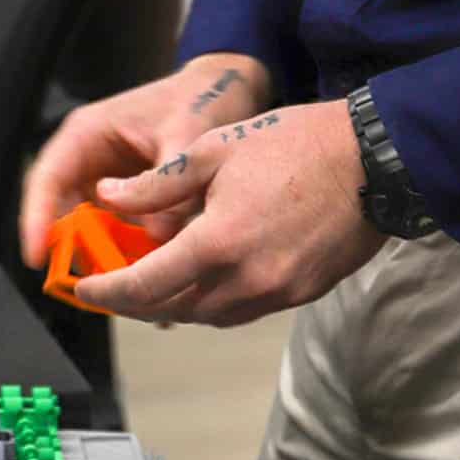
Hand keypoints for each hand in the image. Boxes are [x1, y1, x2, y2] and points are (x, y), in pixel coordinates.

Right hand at [20, 53, 269, 268]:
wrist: (227, 93)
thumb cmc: (199, 99)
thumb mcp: (186, 135)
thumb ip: (169, 184)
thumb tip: (157, 236)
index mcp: (87, 134)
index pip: (47, 179)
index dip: (37, 218)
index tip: (36, 254)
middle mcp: (90, 162)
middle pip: (64, 214)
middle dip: (75, 252)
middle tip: (96, 285)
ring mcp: (108, 185)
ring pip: (91, 232)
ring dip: (106, 260)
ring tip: (133, 289)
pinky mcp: (130, 203)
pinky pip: (120, 236)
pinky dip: (132, 257)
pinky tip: (156, 276)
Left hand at [73, 99, 384, 327]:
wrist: (373, 159)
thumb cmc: (296, 144)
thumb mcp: (215, 149)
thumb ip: (157, 183)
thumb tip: (109, 196)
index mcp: (218, 242)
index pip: (147, 285)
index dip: (109, 293)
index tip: (86, 290)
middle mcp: (247, 279)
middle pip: (175, 310)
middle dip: (138, 303)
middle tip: (113, 288)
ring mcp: (279, 292)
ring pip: (211, 316)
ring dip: (178, 304)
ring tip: (155, 282)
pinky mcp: (303, 294)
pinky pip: (245, 310)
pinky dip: (216, 300)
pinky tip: (206, 277)